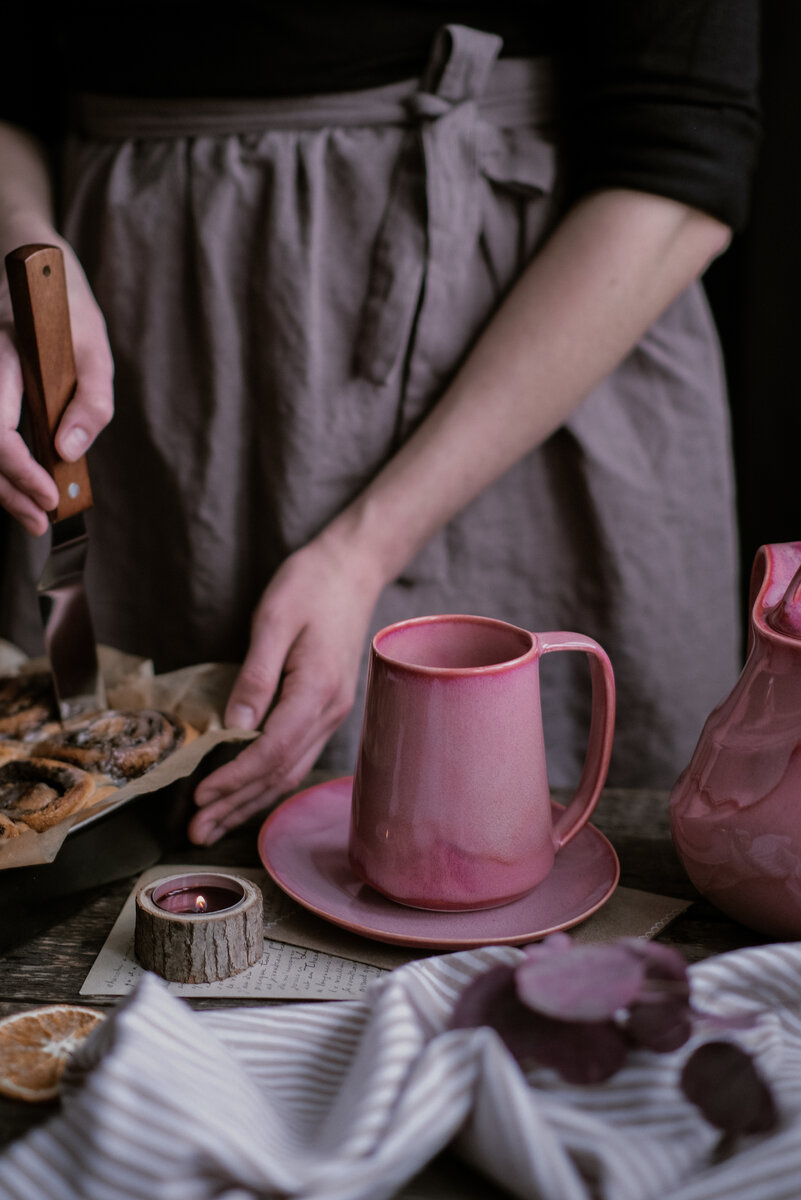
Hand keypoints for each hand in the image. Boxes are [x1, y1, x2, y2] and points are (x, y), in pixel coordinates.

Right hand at [0, 244, 113, 534]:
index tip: (47, 497)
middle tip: (39, 523)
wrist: (31, 260)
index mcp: (4, 352)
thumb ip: (91, 401)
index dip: (18, 469)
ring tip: (30, 513)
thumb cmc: (66, 302)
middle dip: (6, 490)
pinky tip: (18, 483)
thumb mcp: (96, 345)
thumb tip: (68, 451)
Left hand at [188, 534, 381, 843]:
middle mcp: (330, 710)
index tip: (199, 795)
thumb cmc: (311, 585)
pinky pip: (296, 756)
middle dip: (236, 804)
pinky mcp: (327, 709)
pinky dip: (267, 780)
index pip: (273, 750)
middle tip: (196, 831)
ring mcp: (332, 713)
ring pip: (289, 771)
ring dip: (250, 801)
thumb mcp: (274, 620)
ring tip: (213, 825)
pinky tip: (245, 793)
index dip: (234, 778)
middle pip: (280, 772)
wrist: (353, 569)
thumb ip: (255, 676)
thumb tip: (234, 727)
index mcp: (317, 689)